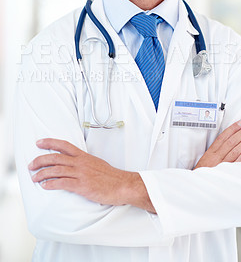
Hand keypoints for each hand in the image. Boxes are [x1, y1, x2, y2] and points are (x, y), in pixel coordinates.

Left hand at [29, 139, 154, 211]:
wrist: (122, 185)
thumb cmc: (110, 176)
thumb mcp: (96, 163)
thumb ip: (84, 162)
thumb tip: (74, 164)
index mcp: (84, 156)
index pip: (64, 145)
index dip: (50, 142)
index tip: (39, 142)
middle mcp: (81, 163)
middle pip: (56, 157)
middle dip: (40, 160)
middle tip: (31, 165)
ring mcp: (81, 174)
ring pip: (56, 170)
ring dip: (42, 173)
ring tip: (34, 178)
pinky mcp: (82, 186)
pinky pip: (63, 183)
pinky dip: (51, 184)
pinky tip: (45, 186)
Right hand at [194, 120, 240, 169]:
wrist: (198, 184)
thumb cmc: (203, 171)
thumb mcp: (206, 158)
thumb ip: (216, 150)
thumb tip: (228, 140)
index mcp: (211, 152)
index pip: (223, 137)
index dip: (232, 129)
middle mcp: (216, 157)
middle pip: (230, 142)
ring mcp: (221, 165)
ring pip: (234, 151)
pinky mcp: (226, 173)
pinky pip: (235, 164)